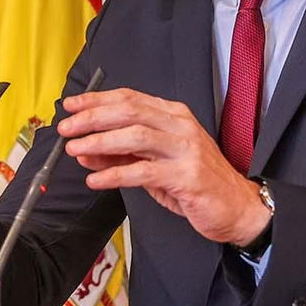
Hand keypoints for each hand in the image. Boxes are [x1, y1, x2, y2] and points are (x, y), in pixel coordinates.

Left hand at [58, 87, 269, 245]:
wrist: (238, 208)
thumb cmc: (196, 183)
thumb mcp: (155, 164)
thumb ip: (122, 154)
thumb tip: (85, 148)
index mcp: (173, 116)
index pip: (129, 98)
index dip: (96, 100)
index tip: (71, 106)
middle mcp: (180, 126)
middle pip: (128, 111)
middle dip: (92, 118)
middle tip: (67, 128)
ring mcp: (185, 150)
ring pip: (135, 136)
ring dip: (100, 142)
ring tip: (76, 150)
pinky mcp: (186, 176)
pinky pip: (143, 171)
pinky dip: (114, 174)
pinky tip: (95, 179)